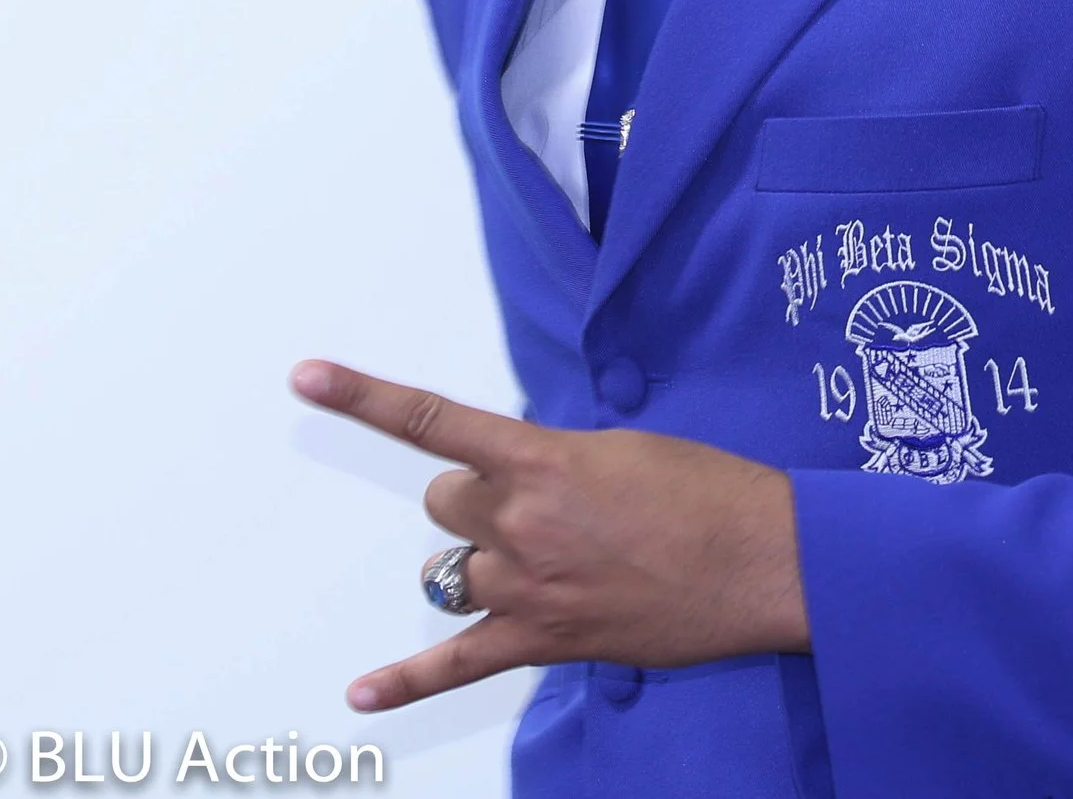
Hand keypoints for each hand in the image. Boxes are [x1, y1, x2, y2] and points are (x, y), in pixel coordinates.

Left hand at [291, 360, 808, 710]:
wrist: (764, 559)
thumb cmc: (714, 494)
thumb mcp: (629, 449)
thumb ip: (559, 462)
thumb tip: (526, 484)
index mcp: (543, 460)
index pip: (435, 422)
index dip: (364, 396)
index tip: (307, 377)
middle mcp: (521, 522)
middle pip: (445, 501)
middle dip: (480, 497)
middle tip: (547, 503)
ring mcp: (526, 586)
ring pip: (451, 570)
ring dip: (483, 559)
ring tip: (550, 558)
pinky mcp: (543, 640)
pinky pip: (455, 666)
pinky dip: (405, 683)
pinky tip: (361, 696)